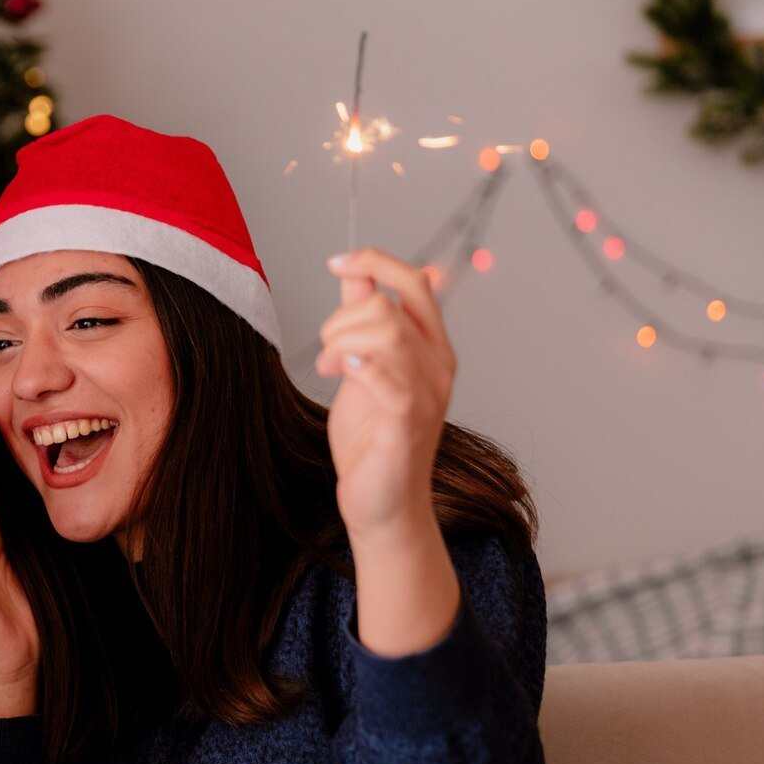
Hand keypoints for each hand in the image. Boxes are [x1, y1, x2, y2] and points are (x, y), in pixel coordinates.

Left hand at [315, 248, 455, 544]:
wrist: (382, 502)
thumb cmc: (372, 437)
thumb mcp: (363, 367)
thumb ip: (362, 321)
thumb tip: (357, 272)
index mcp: (431, 346)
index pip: (415, 282)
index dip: (376, 262)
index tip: (337, 262)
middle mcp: (438, 365)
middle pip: (393, 304)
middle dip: (344, 316)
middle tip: (326, 349)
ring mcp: (427, 394)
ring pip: (388, 333)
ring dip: (342, 343)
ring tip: (328, 368)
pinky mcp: (409, 423)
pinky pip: (390, 378)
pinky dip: (360, 366)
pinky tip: (341, 374)